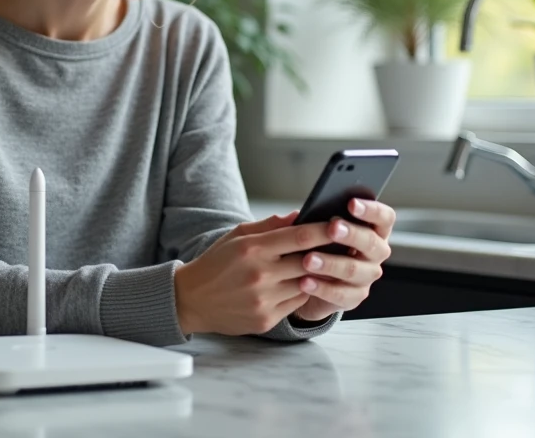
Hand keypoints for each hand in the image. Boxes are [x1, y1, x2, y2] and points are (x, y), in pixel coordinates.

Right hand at [173, 211, 336, 335]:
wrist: (191, 299)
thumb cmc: (216, 263)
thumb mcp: (237, 236)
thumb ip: (270, 226)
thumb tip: (300, 215)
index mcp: (253, 249)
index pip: (299, 237)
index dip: (324, 230)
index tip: (341, 224)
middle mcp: (260, 275)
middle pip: (309, 262)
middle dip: (328, 253)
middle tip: (343, 245)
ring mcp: (264, 300)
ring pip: (307, 285)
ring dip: (317, 275)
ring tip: (324, 265)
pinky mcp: (266, 319)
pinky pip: (296, 304)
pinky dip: (302, 293)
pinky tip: (301, 284)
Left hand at [292, 199, 395, 322]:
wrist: (308, 282)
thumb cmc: (317, 246)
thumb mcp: (316, 230)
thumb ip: (313, 220)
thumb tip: (299, 214)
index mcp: (373, 230)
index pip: (385, 217)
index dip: (372, 210)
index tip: (352, 203)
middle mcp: (375, 253)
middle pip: (371, 242)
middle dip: (351, 234)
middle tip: (332, 228)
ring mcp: (367, 277)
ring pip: (353, 269)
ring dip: (330, 263)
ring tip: (308, 259)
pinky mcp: (354, 298)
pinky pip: (340, 294)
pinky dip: (321, 287)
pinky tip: (304, 281)